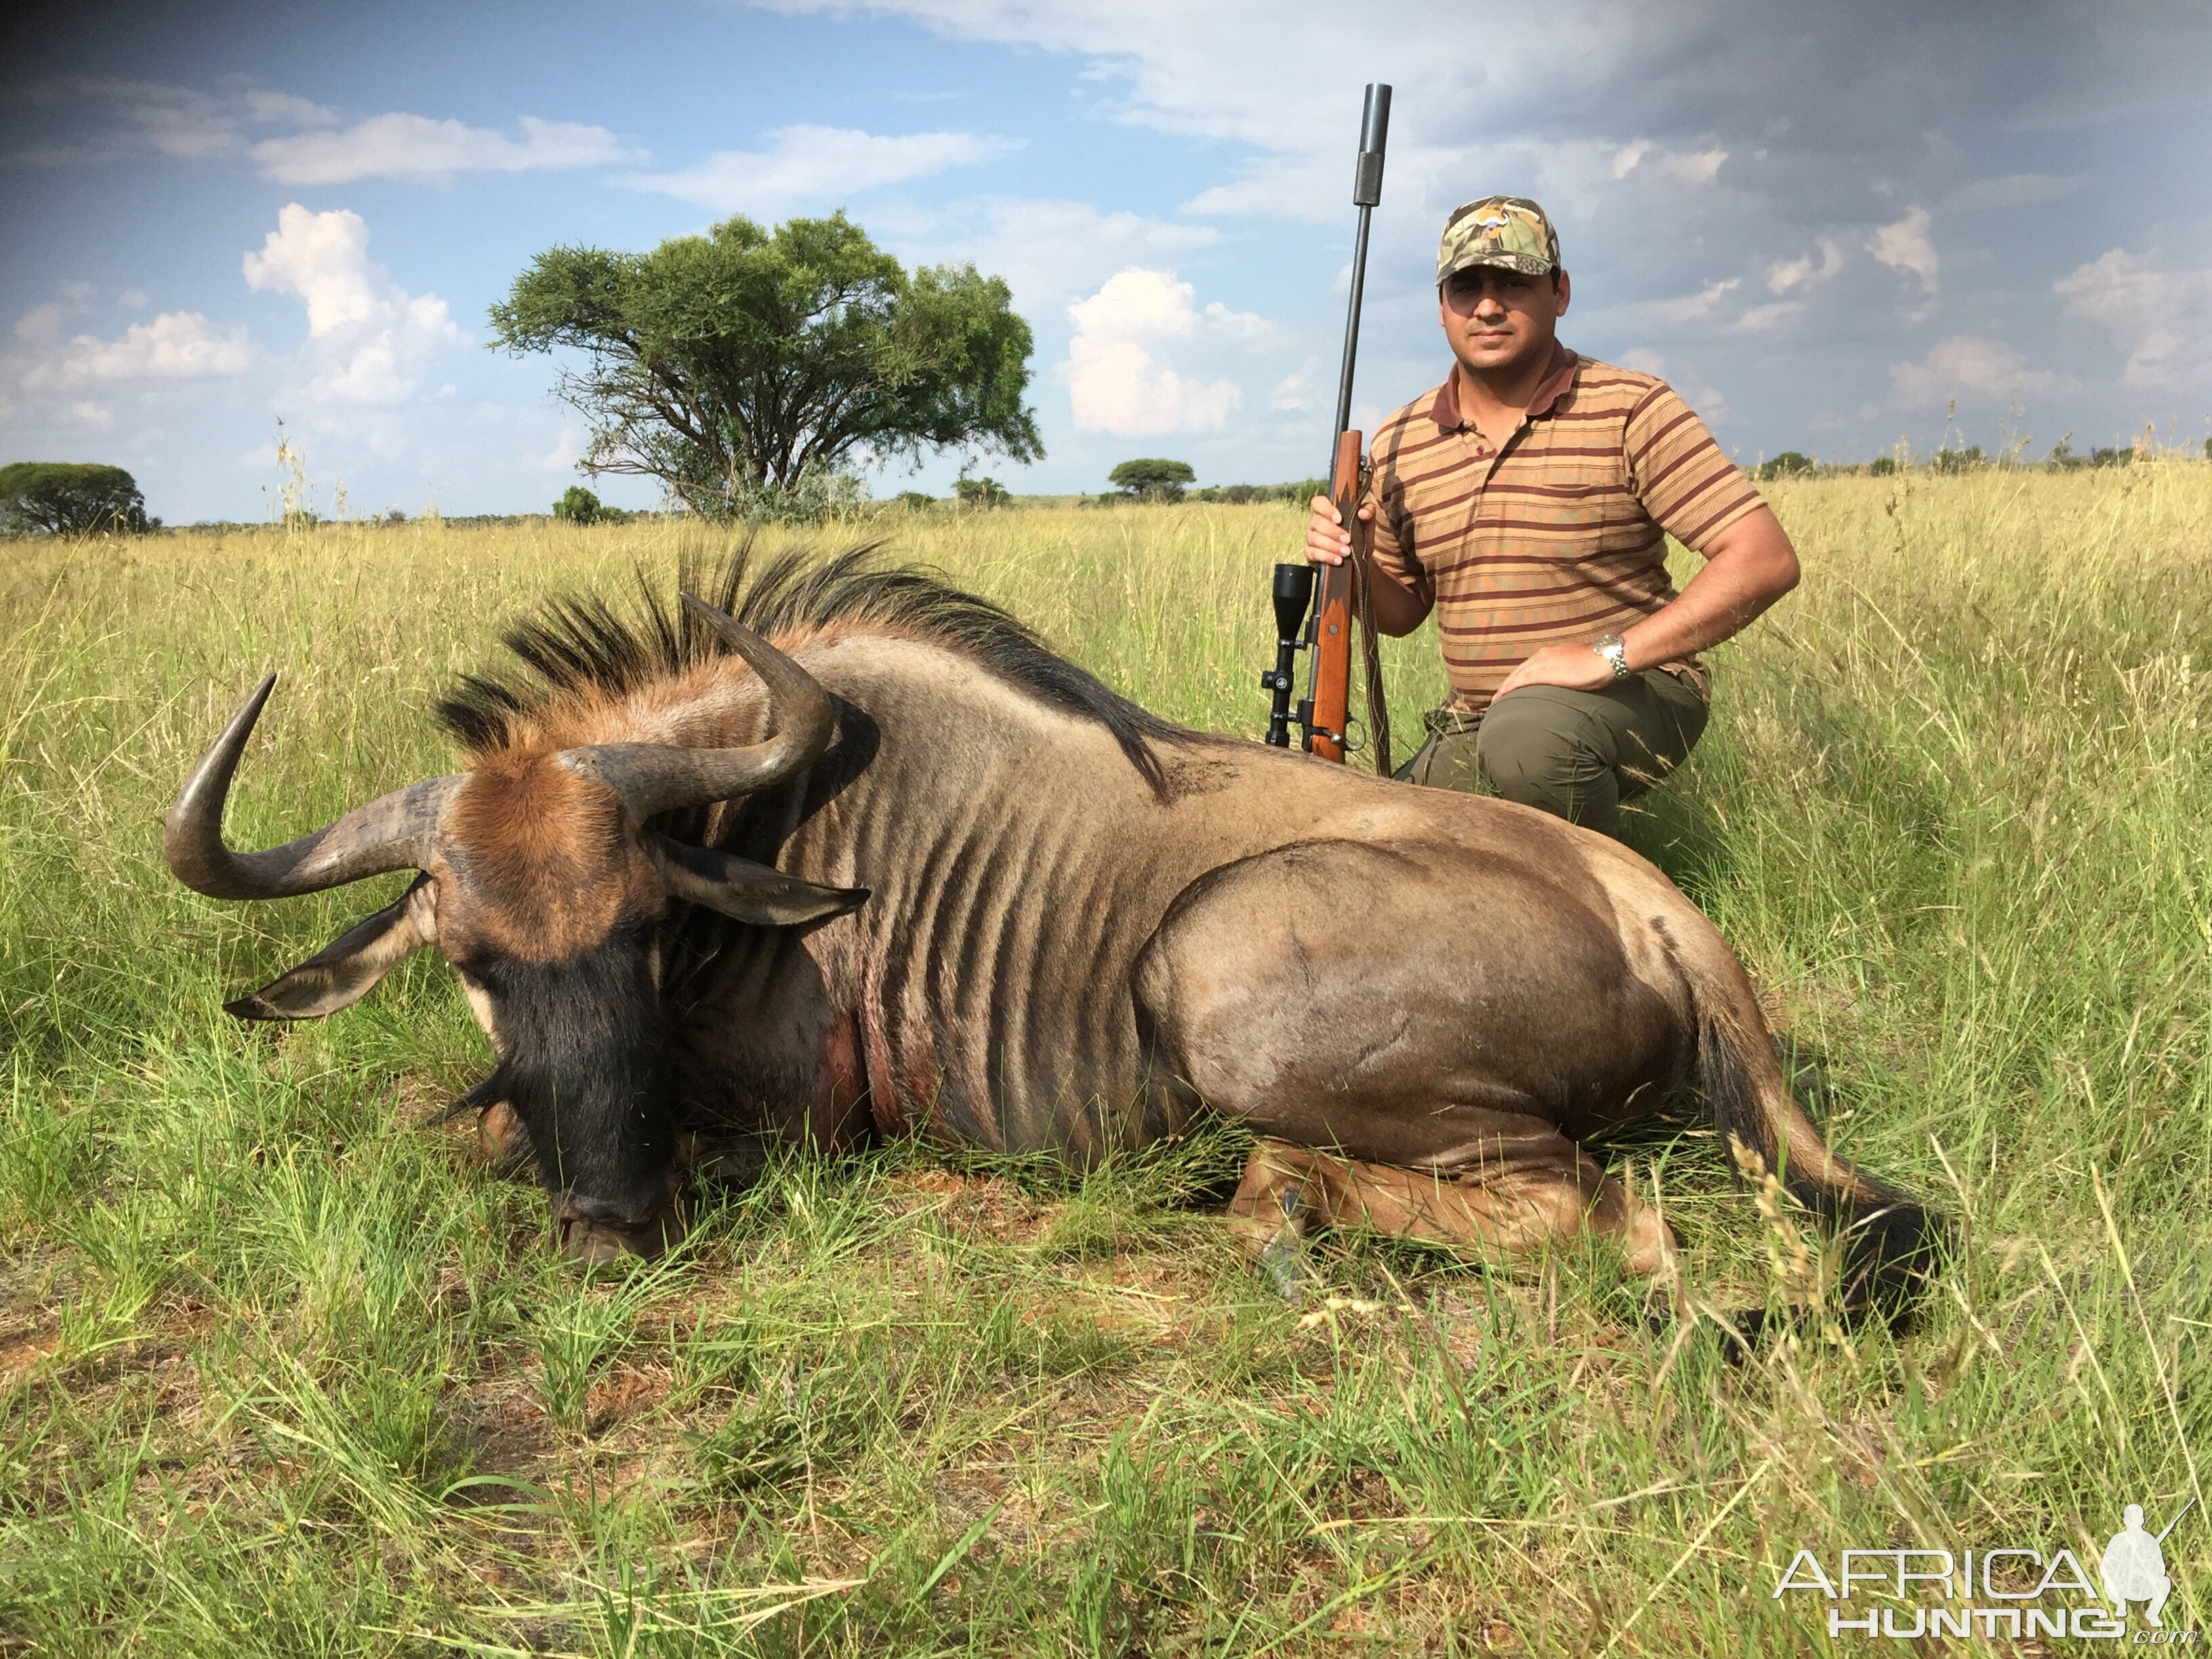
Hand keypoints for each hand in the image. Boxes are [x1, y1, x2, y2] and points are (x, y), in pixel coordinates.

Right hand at [1305, 493, 1373, 566]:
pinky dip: (1326, 557)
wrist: (1359, 558)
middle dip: (1332, 531)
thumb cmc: (1359, 535)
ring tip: (1346, 552)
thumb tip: (1362, 513)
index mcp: (1327, 512)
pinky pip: (1313, 553)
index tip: (1339, 519)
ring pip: (1314, 538)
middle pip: (1316, 522)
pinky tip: (1338, 560)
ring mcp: (1311, 538)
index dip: (1325, 509)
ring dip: (1331, 545)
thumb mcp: (1367, 523)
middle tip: (1347, 539)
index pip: (1318, 503)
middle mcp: (1316, 523)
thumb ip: (1368, 512)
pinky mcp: (1310, 553)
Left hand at [1491, 640, 1617, 699]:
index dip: (1519, 677)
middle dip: (1508, 683)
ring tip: (1496, 699)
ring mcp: (1543, 662)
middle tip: (1498, 696)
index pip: (1530, 666)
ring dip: (1505, 687)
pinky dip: (1510, 687)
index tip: (1511, 687)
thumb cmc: (1599, 663)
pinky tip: (1502, 695)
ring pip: (1517, 675)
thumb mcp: (1579, 664)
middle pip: (1520, 670)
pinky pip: (1521, 680)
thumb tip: (1570, 678)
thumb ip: (1570, 670)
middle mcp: (1544, 655)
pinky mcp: (1544, 672)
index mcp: (1552, 653)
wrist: (1606, 659)